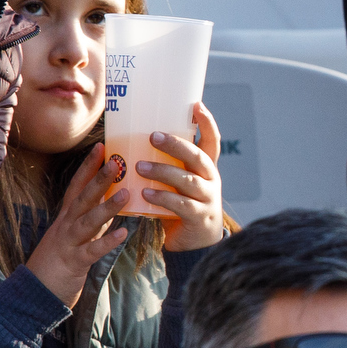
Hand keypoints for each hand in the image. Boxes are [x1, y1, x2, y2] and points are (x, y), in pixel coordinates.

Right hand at [25, 143, 129, 307]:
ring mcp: (69, 243)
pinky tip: (124, 234)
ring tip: (126, 193)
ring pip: (88, 221)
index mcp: (66, 217)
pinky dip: (107, 242)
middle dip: (99, 179)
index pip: (77, 185)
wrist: (35, 293)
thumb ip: (92, 218)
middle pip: (83, 198)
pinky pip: (92, 251)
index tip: (101, 146)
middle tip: (116, 161)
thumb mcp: (74, 235)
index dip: (88, 166)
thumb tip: (111, 201)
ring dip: (107, 207)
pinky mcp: (74, 263)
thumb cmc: (58, 262)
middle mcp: (66, 225)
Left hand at [141, 102, 224, 251]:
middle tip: (153, 136)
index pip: (213, 140)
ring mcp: (207, 198)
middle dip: (176, 145)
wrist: (196, 242)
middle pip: (197, 156)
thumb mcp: (179, 181)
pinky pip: (180, 204)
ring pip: (187, 180)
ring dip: (163, 171)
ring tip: (140, 167)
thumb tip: (133, 140)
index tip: (196, 105)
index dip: (207, 122)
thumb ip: (168, 164)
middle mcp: (211, 179)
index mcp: (207, 167)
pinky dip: (162, 197)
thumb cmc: (182, 203)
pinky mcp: (199, 217)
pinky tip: (145, 194)